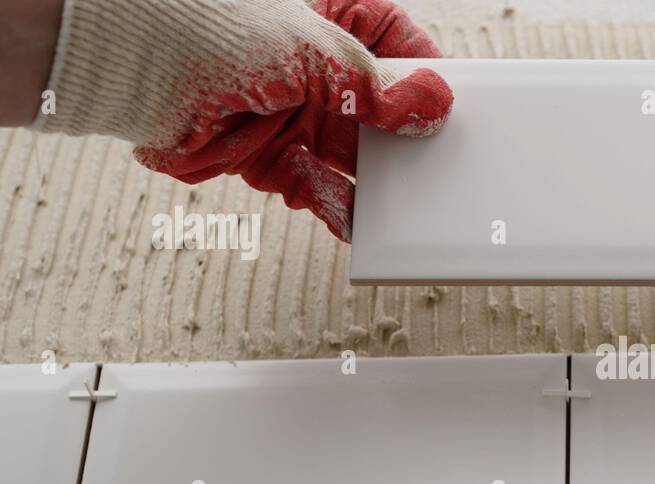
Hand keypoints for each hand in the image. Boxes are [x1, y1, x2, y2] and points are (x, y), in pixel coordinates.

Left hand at [38, 0, 451, 242]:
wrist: (130, 65)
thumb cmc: (214, 26)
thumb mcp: (316, 52)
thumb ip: (377, 87)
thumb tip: (433, 106)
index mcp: (325, 14)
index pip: (392, 38)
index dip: (425, 69)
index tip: (454, 100)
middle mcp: (307, 63)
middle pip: (377, 104)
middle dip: (406, 135)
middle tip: (438, 156)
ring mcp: (286, 110)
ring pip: (349, 150)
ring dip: (379, 179)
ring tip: (411, 201)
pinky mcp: (263, 156)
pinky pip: (314, 186)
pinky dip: (338, 207)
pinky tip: (364, 222)